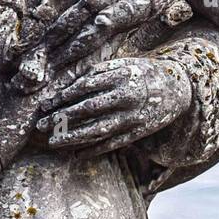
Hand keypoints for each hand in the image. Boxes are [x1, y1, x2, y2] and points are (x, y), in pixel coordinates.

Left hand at [35, 57, 190, 157]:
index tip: (45, 105)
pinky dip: (94, 149)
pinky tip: (76, 153)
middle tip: (41, 125)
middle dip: (62, 118)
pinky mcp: (139, 131)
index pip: (84, 87)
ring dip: (73, 137)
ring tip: (54, 142)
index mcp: (121, 75)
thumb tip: (67, 86)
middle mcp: (127, 96)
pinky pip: (113, 143)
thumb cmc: (143, 73)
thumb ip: (98, 73)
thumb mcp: (122, 65)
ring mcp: (133, 116)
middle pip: (87, 109)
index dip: (62, 97)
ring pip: (98, 129)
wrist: (178, 87)